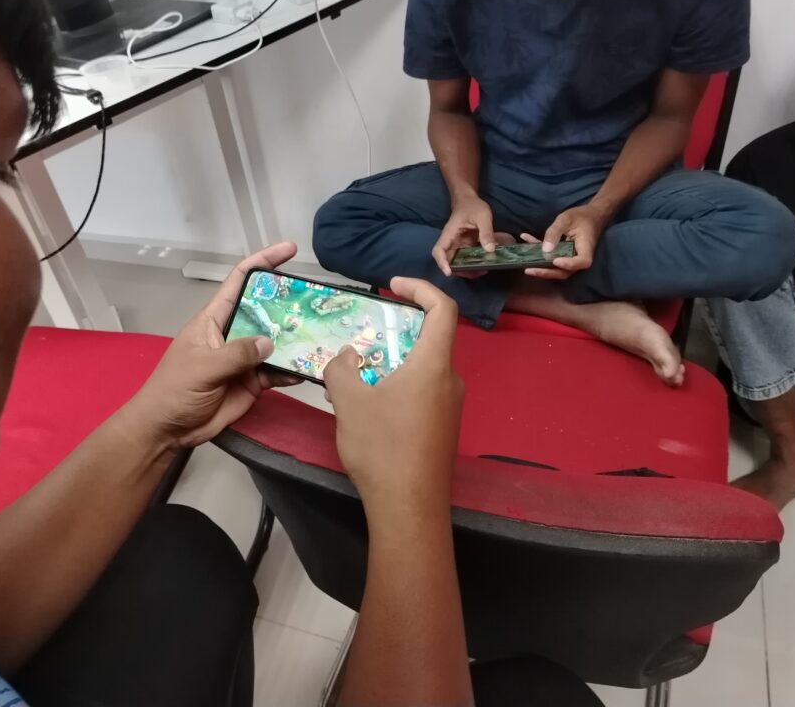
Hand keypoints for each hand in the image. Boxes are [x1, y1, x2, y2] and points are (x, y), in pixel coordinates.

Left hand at [123, 242, 301, 452]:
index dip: (263, 262)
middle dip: (289, 302)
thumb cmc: (175, 390)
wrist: (169, 429)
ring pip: (275, 342)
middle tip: (317, 300)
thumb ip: (236, 353)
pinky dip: (292, 370)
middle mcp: (233, 333)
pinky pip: (277, 371)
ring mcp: (244, 358)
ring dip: (296, 339)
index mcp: (214, 319)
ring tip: (321, 333)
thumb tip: (269, 342)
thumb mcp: (203, 367)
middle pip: (265, 309)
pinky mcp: (252, 381)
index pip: (239, 281)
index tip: (289, 250)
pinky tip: (307, 369)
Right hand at [323, 277, 463, 513]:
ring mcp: (451, 408)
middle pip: (431, 339)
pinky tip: (372, 406)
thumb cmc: (383, 448)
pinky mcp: (444, 430)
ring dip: (393, 362)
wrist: (409, 509)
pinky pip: (424, 392)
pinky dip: (399, 385)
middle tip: (363, 336)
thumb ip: (343, 370)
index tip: (392, 286)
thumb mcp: (350, 402)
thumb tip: (346, 358)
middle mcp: (450, 381)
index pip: (442, 309)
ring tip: (358, 375)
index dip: (420, 288)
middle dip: (396, 331)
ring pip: (424, 369)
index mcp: (434, 365)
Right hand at [432, 195, 495, 275]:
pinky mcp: (464, 246)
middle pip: (447, 260)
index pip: (439, 250)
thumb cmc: (473, 206)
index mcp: (450, 234)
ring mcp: (457, 245)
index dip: (442, 262)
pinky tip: (484, 265)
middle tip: (476, 274)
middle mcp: (451, 241)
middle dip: (459, 270)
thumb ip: (486, 232)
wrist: (469, 200)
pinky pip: (465, 258)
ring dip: (467, 269)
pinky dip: (472, 264)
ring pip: (456, 261)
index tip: (449, 272)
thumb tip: (490, 250)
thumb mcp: (483, 216)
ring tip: (482, 271)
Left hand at [526, 203, 611, 280]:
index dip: (569, 265)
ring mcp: (570, 258)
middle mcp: (579, 257)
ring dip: (541, 268)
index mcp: (586, 247)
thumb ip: (554, 233)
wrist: (590, 215)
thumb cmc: (581, 216)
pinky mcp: (563, 256)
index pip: (582, 262)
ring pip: (556, 269)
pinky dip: (538, 253)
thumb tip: (545, 250)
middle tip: (529, 270)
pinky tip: (525, 239)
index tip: (556, 261)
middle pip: (565, 271)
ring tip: (526, 267)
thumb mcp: (566, 219)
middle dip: (547, 272)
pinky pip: (551, 259)